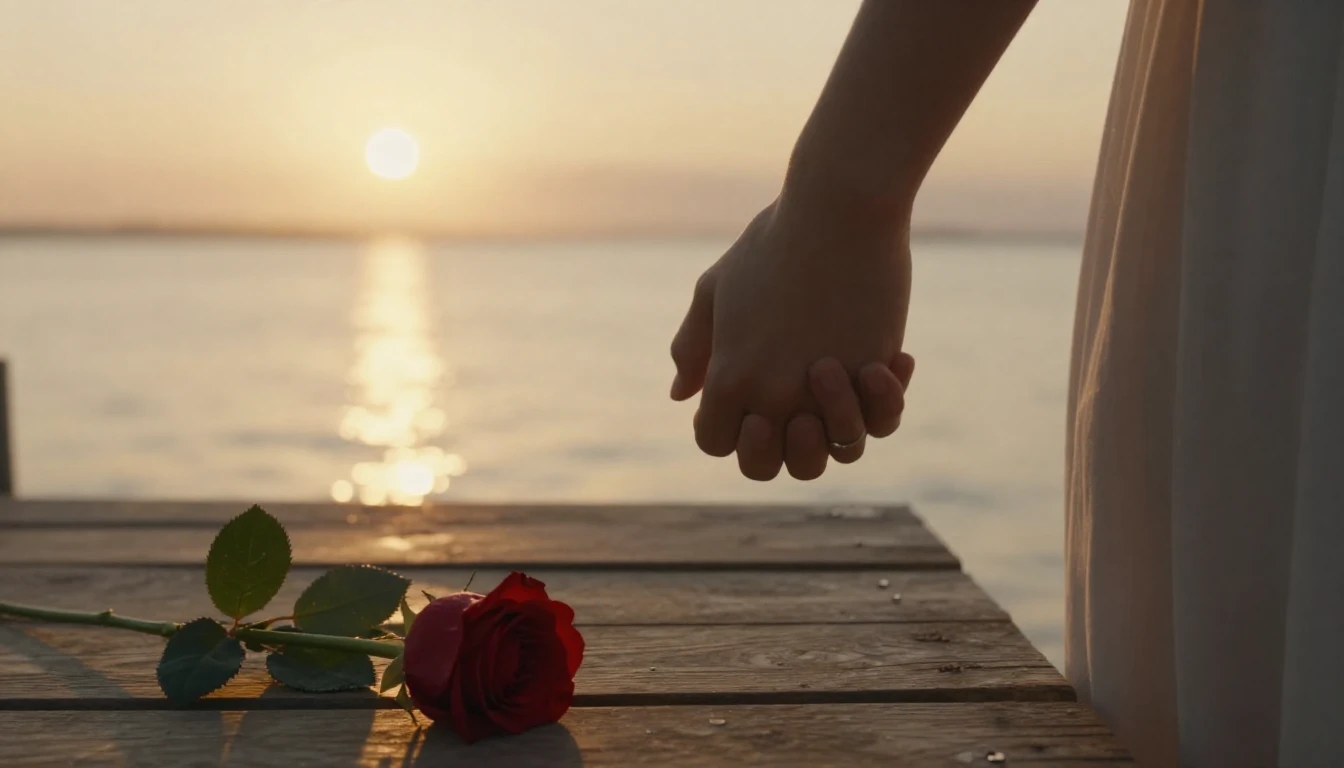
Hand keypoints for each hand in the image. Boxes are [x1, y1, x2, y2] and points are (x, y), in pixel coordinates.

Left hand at [669, 194, 911, 479]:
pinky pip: (880, 421)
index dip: (730, 429)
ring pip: (832, 455)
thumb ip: (694, 346)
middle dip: (778, 447)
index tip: (751, 397)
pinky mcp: (873, 371)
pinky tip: (881, 361)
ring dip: (837, 426)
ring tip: (838, 370)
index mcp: (728, 375)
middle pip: (769, 468)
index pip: (715, 443)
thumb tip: (681, 396)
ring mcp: (827, 389)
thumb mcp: (717, 289)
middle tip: (795, 405)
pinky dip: (882, 402)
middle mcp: (774, 393)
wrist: (838, 208)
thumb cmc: (773, 241)